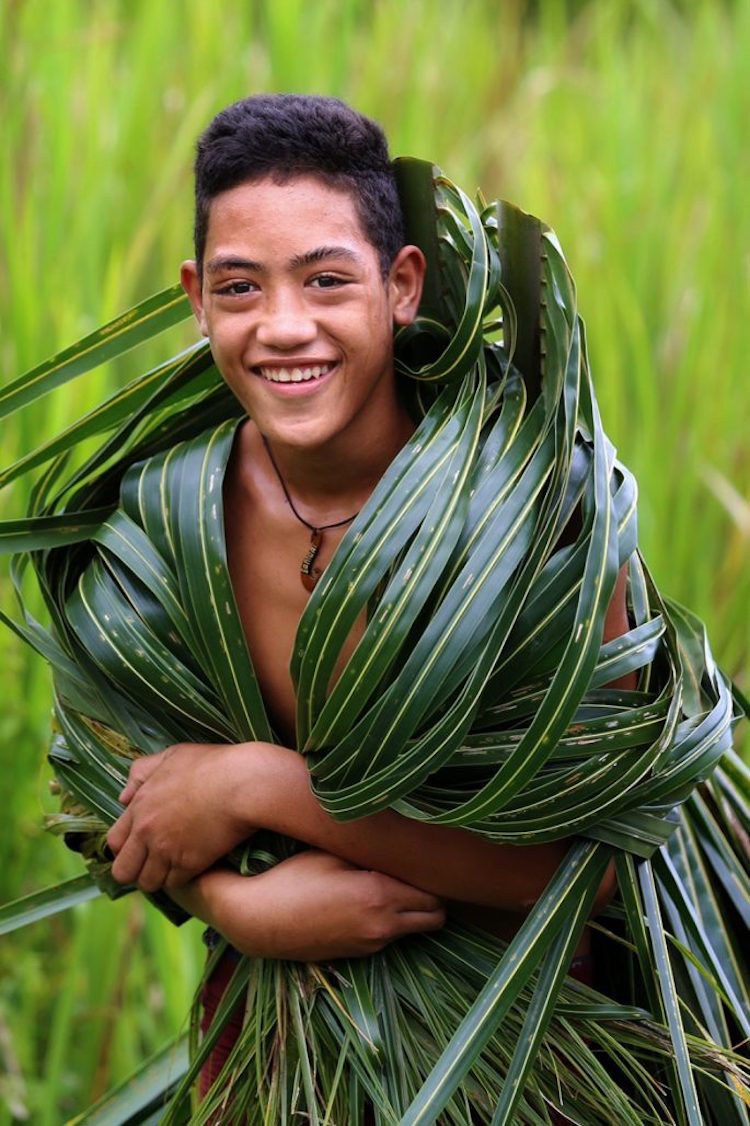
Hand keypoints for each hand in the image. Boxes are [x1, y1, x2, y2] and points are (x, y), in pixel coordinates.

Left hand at [107, 742, 257, 891]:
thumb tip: (124, 797)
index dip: (124, 848)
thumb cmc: (213, 765)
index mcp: (141, 805)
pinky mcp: (190, 864)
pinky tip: (192, 866)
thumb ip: (142, 772)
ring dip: (158, 877)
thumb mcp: (173, 755)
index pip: (114, 841)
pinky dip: (181, 878)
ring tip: (172, 867)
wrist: (245, 783)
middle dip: (134, 870)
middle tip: (151, 863)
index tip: (139, 848)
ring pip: (147, 882)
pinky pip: (174, 884)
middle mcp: (147, 831)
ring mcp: (167, 850)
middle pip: (122, 871)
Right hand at [212, 850, 445, 960]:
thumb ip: (372, 851)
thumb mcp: (333, 853)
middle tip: (415, 872)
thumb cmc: (293, 878)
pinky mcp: (356, 955)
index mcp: (381, 897)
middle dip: (432, 897)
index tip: (427, 859)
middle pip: (435, 918)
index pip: (435, 893)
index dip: (434, 875)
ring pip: (413, 928)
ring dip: (410, 910)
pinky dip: (388, 922)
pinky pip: (388, 937)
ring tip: (388, 884)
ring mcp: (371, 945)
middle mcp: (383, 926)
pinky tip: (364, 902)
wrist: (257, 921)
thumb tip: (401, 841)